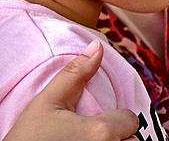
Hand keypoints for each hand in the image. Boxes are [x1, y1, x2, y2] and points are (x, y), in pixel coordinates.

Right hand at [4, 40, 138, 140]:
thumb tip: (96, 47)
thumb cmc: (27, 139)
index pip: (130, 120)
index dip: (116, 118)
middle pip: (132, 139)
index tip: (97, 121)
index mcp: (101, 132)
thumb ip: (75, 75)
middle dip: (119, 135)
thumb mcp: (47, 103)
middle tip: (92, 135)